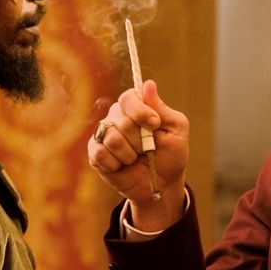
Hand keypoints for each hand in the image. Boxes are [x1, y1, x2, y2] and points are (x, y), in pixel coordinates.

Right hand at [87, 80, 188, 231]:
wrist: (161, 185)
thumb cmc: (171, 155)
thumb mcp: (175, 130)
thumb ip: (161, 108)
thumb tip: (148, 84)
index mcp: (136, 106)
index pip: (128, 97)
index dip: (140, 111)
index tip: (155, 124)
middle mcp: (117, 116)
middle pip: (121, 119)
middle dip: (140, 139)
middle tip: (148, 149)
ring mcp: (104, 134)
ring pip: (111, 138)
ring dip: (129, 154)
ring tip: (136, 159)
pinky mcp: (95, 153)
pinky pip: (100, 153)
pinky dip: (116, 164)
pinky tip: (122, 166)